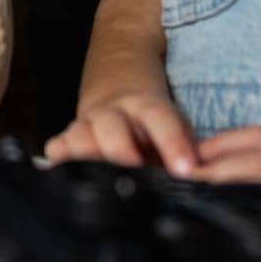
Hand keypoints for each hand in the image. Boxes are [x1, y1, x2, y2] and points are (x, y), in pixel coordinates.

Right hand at [45, 91, 199, 176]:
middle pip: (110, 127)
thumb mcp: (177, 124)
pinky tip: (70, 180)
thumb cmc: (154, 118)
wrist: (118, 77)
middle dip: (120, 152)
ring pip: (79, 135)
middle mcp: (113, 111)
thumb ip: (187, 152)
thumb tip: (204, 183)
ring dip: (87, 158)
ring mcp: (87, 122)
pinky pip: (57, 147)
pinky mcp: (68, 135)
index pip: (159, 118)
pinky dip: (62, 162)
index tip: (184, 169)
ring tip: (99, 184)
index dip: (172, 142)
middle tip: (135, 174)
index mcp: (146, 105)